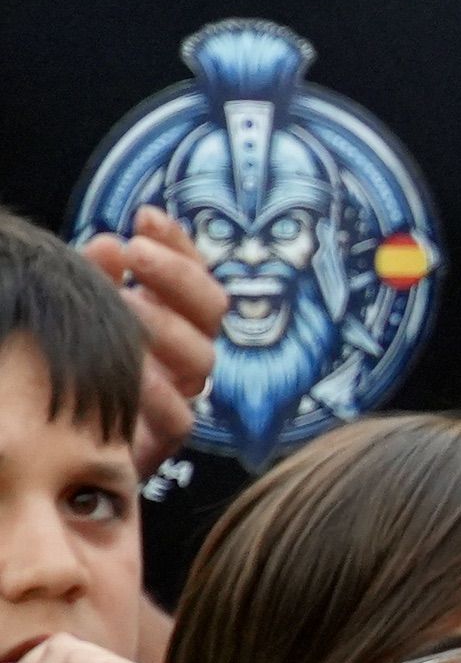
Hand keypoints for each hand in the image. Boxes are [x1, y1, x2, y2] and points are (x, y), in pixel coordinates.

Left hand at [81, 208, 221, 478]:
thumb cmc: (59, 367)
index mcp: (173, 321)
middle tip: (135, 253)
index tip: (145, 217)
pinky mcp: (162, 441)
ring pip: (202, 357)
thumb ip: (95, 281)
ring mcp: (179, 396)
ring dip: (166, 326)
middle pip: (212, 309)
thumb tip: (110, 243)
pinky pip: (179, 416)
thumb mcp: (77, 314)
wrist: (47, 445)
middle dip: (176, 277)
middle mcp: (185, 357)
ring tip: (124, 303)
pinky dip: (156, 390)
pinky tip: (127, 368)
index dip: (179, 245)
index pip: (194, 275)